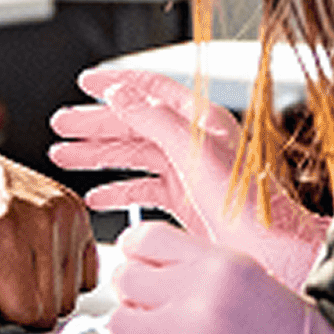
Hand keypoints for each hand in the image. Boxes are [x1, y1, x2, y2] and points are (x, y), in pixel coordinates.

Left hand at [0, 116, 96, 333]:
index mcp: (1, 232)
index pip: (28, 314)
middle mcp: (40, 218)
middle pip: (53, 307)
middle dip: (19, 302)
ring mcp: (62, 210)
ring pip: (71, 293)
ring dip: (39, 287)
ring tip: (5, 257)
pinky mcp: (74, 208)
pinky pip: (86, 271)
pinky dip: (59, 271)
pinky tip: (29, 252)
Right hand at [49, 66, 326, 288]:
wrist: (272, 250)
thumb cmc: (247, 204)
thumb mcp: (195, 152)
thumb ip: (155, 119)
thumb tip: (120, 94)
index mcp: (201, 121)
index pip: (151, 91)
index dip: (116, 84)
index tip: (85, 83)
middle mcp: (194, 143)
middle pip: (134, 124)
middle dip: (95, 124)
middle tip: (61, 126)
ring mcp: (189, 174)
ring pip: (133, 157)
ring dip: (97, 157)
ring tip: (65, 157)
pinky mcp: (185, 203)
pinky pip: (143, 190)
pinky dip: (117, 192)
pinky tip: (96, 197)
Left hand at [109, 221, 333, 333]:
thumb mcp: (255, 283)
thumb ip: (204, 274)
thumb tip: (155, 274)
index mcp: (222, 262)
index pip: (144, 239)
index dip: (136, 258)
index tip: (141, 273)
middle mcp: (201, 292)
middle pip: (124, 279)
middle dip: (134, 299)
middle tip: (152, 317)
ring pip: (119, 323)